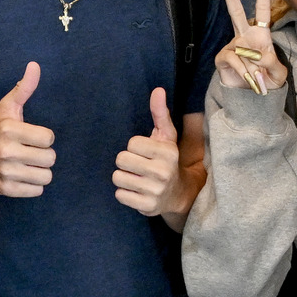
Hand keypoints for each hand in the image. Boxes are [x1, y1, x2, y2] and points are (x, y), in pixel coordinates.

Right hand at [0, 63, 55, 197]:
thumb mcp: (7, 109)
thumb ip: (24, 88)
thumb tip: (35, 66)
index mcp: (8, 129)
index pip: (49, 138)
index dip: (43, 137)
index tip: (30, 137)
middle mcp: (5, 151)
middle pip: (50, 158)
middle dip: (43, 155)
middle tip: (29, 152)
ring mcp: (5, 172)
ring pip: (46, 176)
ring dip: (40, 171)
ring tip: (27, 165)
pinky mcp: (7, 189)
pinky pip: (38, 190)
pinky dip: (33, 185)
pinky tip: (22, 176)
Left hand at [112, 89, 190, 217]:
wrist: (178, 194)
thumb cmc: (166, 159)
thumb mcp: (166, 136)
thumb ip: (160, 113)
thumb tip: (158, 90)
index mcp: (167, 152)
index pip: (131, 144)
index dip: (134, 147)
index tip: (145, 152)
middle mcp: (163, 172)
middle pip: (121, 160)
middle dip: (126, 162)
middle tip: (138, 165)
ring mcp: (155, 191)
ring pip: (118, 177)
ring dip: (124, 177)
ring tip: (137, 178)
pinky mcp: (147, 206)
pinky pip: (119, 195)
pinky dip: (125, 193)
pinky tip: (137, 191)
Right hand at [211, 0, 286, 92]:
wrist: (253, 98)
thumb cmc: (268, 80)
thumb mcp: (279, 73)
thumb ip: (273, 63)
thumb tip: (259, 55)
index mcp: (261, 33)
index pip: (262, 5)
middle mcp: (244, 35)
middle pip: (235, 7)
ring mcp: (232, 45)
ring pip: (241, 48)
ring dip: (254, 68)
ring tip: (260, 82)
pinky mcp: (222, 58)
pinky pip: (234, 60)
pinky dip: (245, 72)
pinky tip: (250, 80)